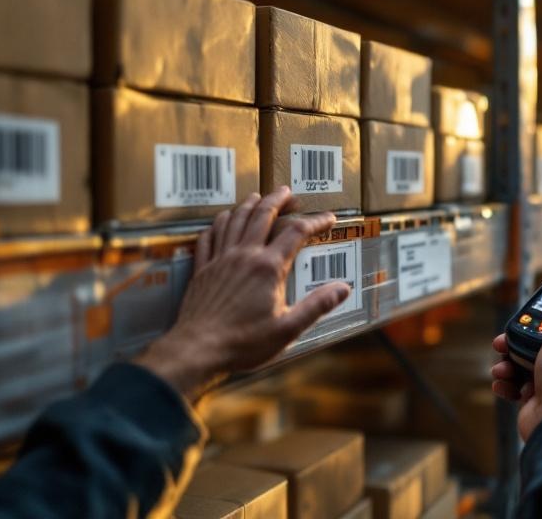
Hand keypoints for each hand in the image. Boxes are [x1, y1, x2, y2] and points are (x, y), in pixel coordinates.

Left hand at [135, 189, 350, 401]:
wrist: (198, 350)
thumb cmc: (244, 343)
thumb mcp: (288, 329)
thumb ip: (317, 306)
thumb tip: (343, 289)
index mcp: (269, 268)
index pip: (297, 233)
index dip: (316, 222)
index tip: (329, 218)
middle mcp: (244, 256)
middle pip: (262, 215)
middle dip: (278, 200)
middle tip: (288, 192)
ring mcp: (220, 260)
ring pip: (234, 220)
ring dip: (248, 205)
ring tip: (257, 197)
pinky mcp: (202, 269)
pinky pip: (209, 237)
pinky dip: (218, 224)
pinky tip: (222, 222)